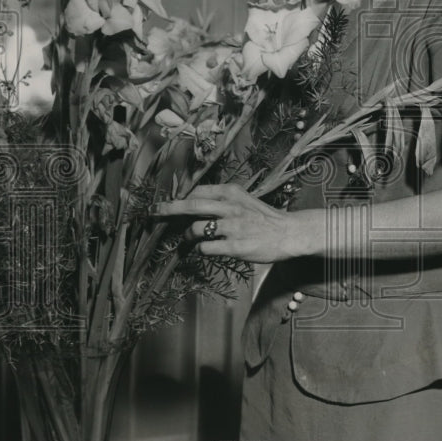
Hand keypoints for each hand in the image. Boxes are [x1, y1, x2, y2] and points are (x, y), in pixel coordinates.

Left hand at [151, 183, 316, 262]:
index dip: (179, 196)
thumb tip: (194, 201)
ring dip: (187, 236)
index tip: (166, 202)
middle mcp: (229, 207)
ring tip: (188, 241)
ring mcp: (232, 227)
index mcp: (231, 192)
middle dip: (167, 209)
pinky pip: (206, 248)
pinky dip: (201, 249)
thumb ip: (221, 199)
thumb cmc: (264, 218)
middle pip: (190, 204)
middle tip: (153, 212)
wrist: (289, 233)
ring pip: (196, 229)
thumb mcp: (243, 199)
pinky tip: (206, 250)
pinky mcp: (235, 246)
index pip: (197, 190)